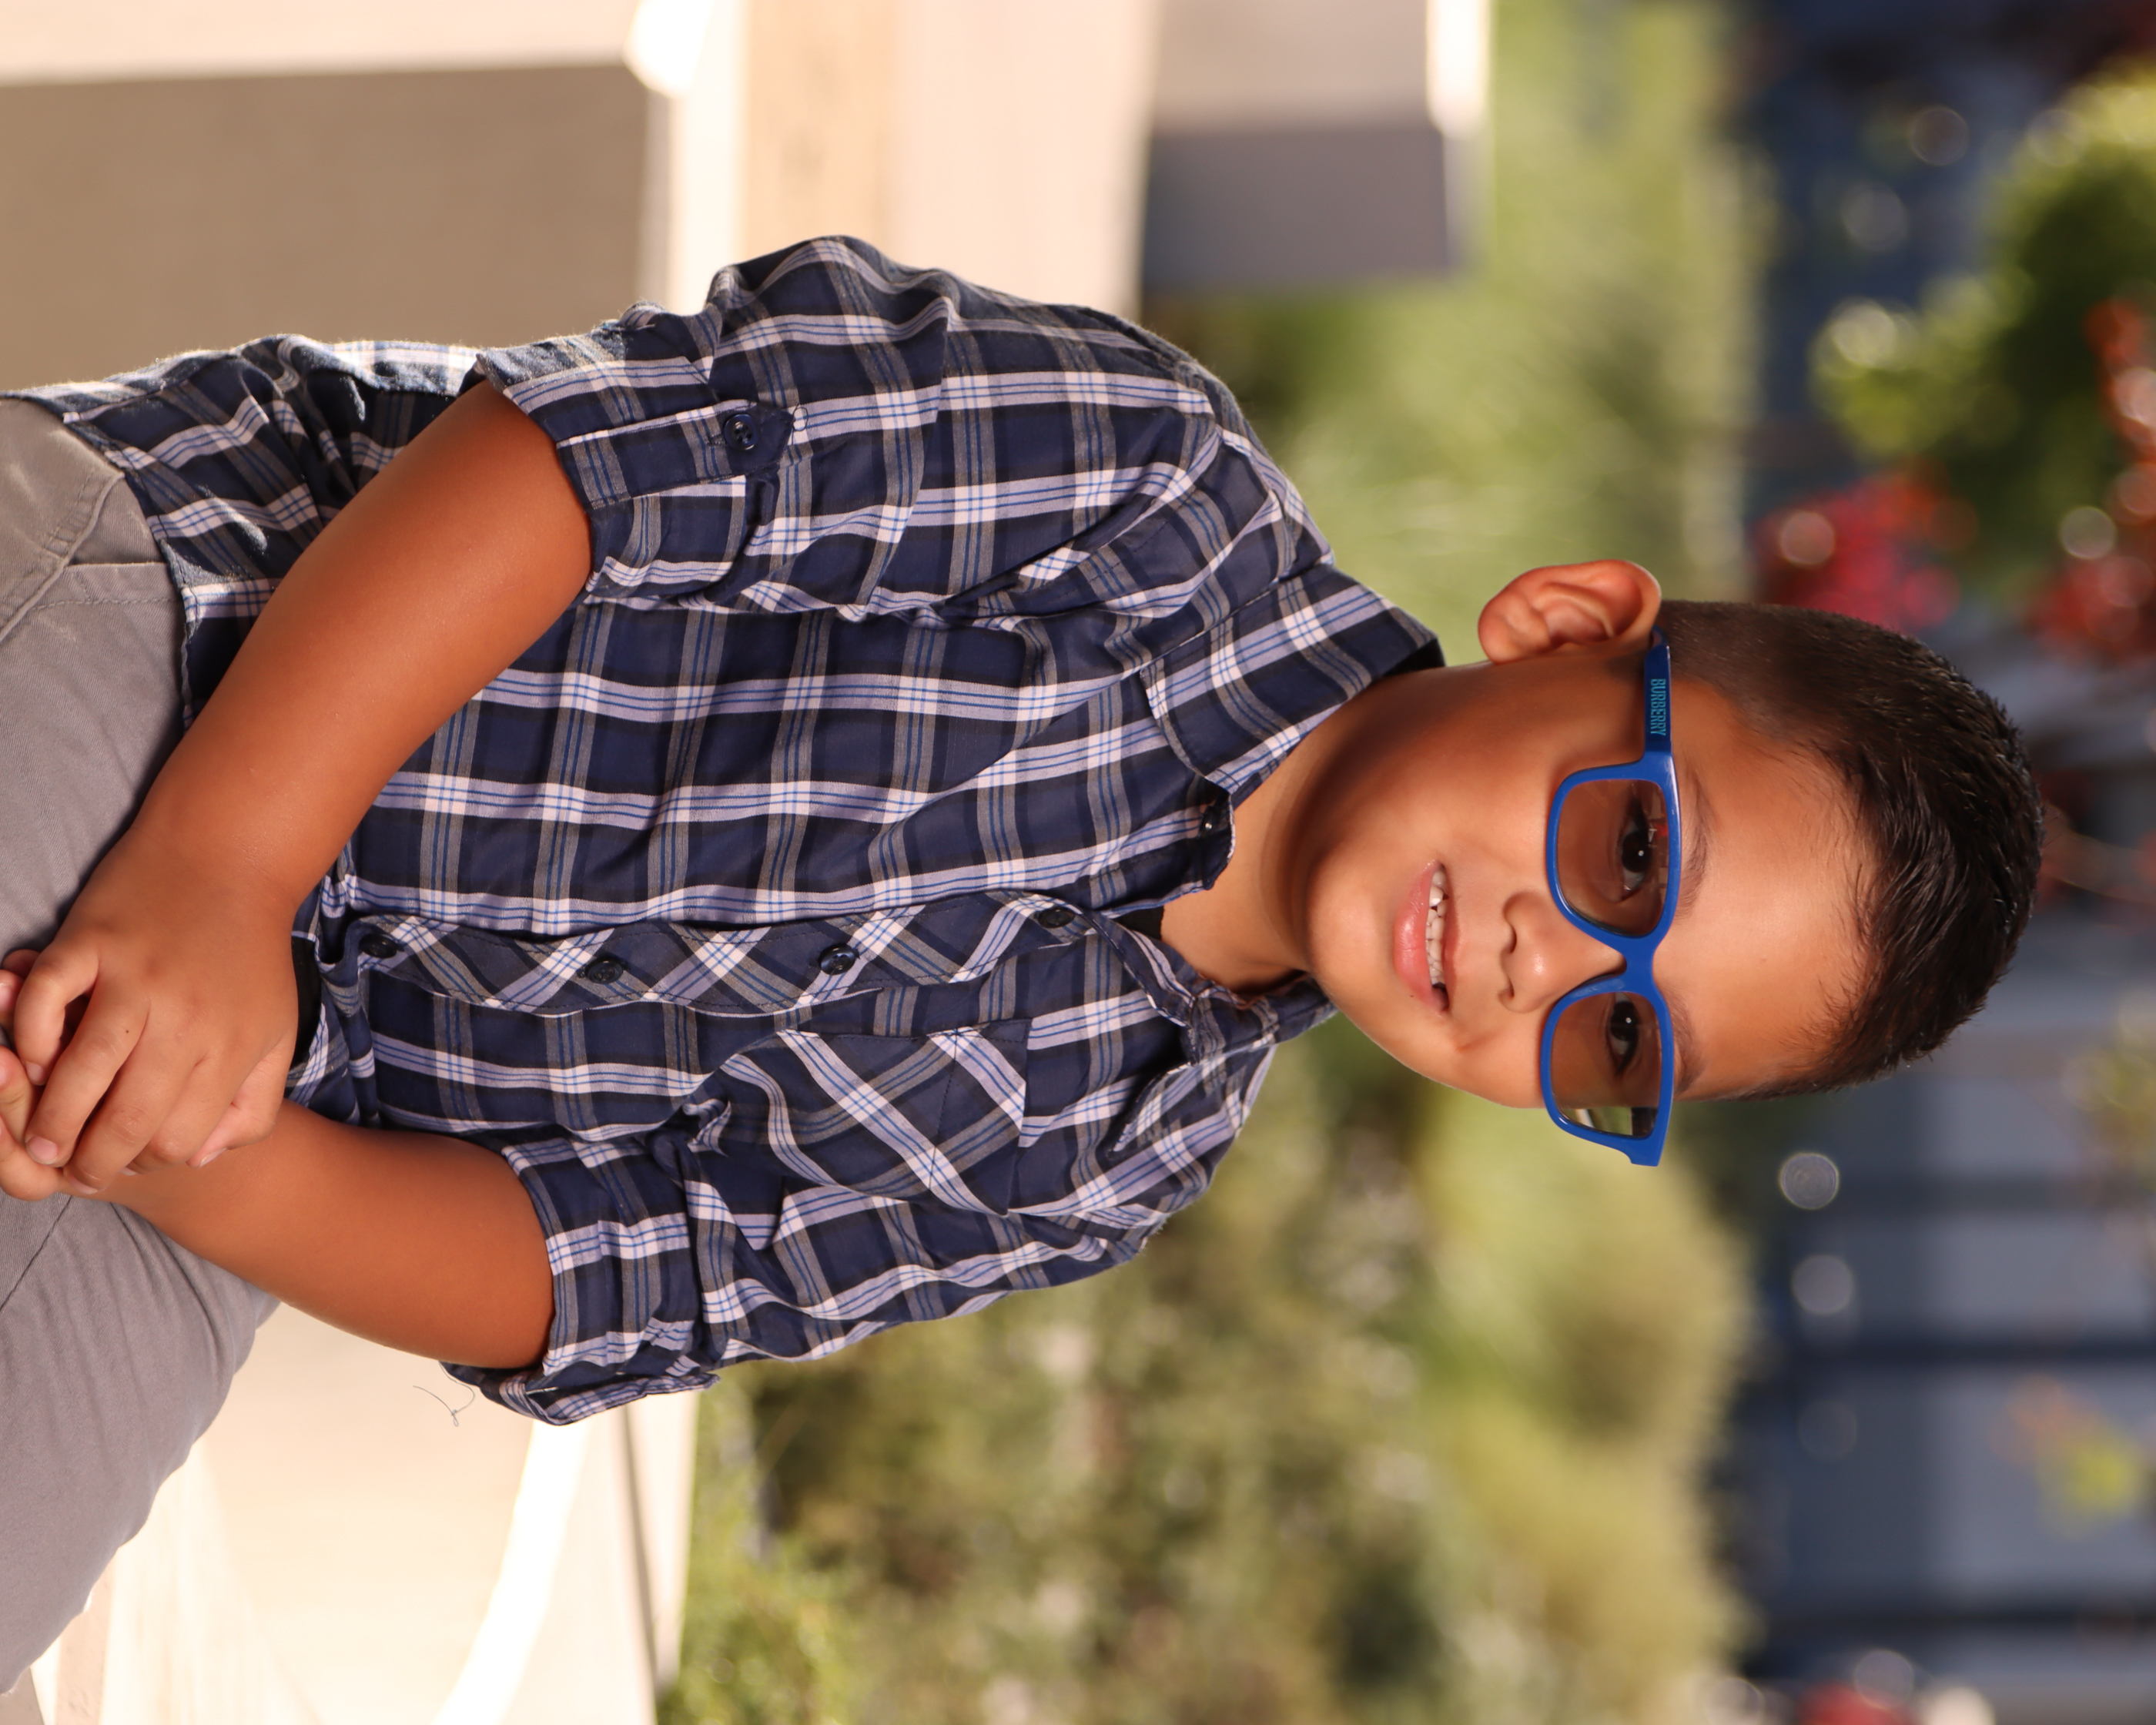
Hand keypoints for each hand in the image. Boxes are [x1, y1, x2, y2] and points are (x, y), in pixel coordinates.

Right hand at [10, 828, 298, 1194]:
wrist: (231, 856)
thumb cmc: (249, 955)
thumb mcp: (275, 1032)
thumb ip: (250, 1101)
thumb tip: (200, 1156)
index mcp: (230, 1045)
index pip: (179, 1139)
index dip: (150, 1162)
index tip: (131, 1164)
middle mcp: (184, 1018)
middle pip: (127, 1119)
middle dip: (94, 1161)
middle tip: (73, 1171)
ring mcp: (134, 979)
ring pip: (79, 1073)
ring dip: (51, 1119)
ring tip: (42, 1141)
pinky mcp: (90, 942)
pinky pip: (41, 1006)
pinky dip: (27, 1039)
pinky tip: (31, 1060)